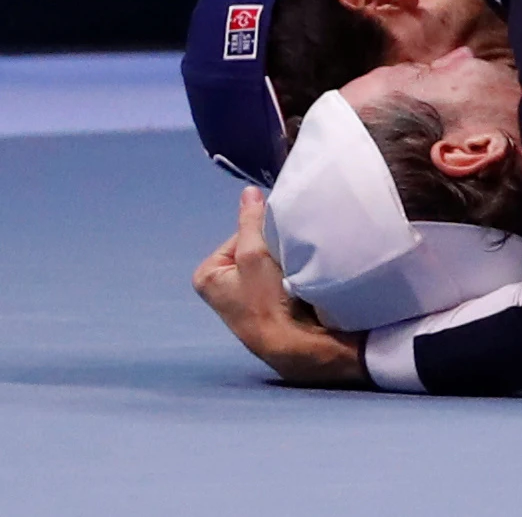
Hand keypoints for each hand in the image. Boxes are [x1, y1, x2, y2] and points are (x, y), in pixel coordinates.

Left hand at [193, 188, 365, 385]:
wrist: (295, 344)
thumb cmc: (266, 302)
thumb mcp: (254, 255)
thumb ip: (251, 222)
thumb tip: (248, 191)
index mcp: (207, 274)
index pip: (242, 234)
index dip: (264, 234)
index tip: (279, 247)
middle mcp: (221, 285)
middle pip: (255, 247)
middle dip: (274, 248)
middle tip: (289, 258)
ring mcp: (243, 297)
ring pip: (270, 261)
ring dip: (285, 261)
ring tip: (295, 269)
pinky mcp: (266, 305)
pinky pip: (279, 277)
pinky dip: (291, 274)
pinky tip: (299, 281)